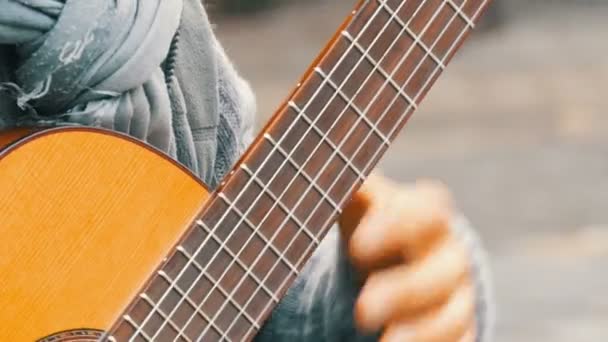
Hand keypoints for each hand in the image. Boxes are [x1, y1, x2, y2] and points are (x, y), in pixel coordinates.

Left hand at [339, 174, 475, 341]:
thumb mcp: (359, 204)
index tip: (356, 247)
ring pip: (453, 315)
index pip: (429, 213)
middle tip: (362, 311)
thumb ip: (349, 188)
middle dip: (404, 292)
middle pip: (445, 271)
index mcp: (428, 215)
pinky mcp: (458, 329)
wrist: (394, 257)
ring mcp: (457, 295)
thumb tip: (325, 173)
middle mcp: (449, 254)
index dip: (399, 227)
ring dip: (422, 332)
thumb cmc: (372, 225)